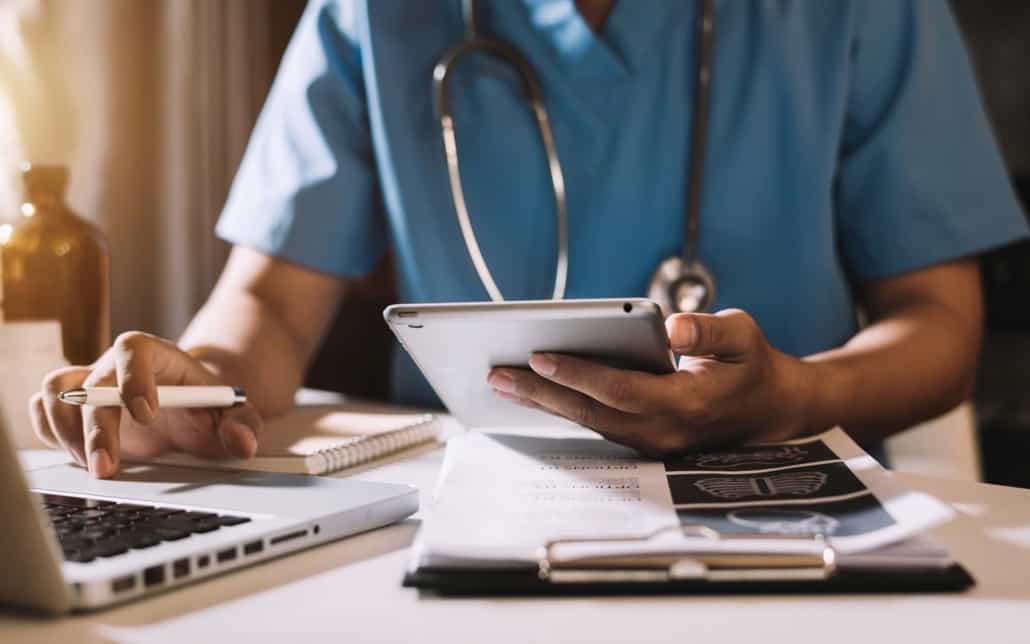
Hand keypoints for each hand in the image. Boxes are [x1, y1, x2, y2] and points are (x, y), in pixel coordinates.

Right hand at [29, 332, 261, 477]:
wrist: (191, 407)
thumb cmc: (210, 407)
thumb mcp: (236, 413)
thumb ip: (244, 425)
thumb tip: (242, 444)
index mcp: (157, 356)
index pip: (133, 348)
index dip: (133, 377)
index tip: (146, 414)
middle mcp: (116, 366)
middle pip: (91, 382)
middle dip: (97, 427)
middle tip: (108, 466)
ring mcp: (91, 385)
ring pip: (55, 391)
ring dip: (66, 431)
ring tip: (94, 465)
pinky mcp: (74, 408)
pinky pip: (44, 410)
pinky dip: (51, 434)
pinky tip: (79, 457)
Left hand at [486, 309, 812, 455]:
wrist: (772, 409)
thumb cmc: (753, 365)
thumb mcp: (743, 336)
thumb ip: (709, 332)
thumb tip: (673, 327)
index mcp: (688, 405)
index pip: (621, 390)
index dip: (579, 374)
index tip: (540, 356)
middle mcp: (665, 432)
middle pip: (592, 412)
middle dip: (542, 393)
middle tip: (498, 374)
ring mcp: (652, 442)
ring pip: (589, 422)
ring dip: (545, 402)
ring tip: (503, 381)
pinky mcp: (644, 440)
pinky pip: (596, 423)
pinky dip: (564, 406)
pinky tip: (536, 390)